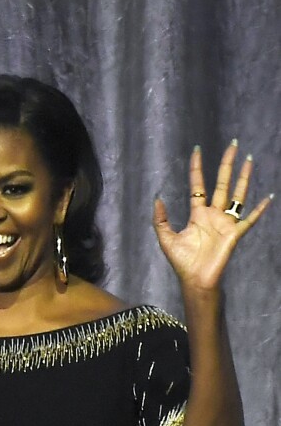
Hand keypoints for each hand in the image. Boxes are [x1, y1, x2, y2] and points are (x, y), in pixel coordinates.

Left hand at [153, 141, 272, 290]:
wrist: (194, 279)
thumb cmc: (182, 261)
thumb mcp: (165, 237)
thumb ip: (160, 218)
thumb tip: (157, 198)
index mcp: (197, 213)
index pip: (198, 185)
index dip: (197, 168)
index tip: (197, 150)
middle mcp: (213, 214)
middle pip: (221, 184)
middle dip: (226, 165)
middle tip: (232, 145)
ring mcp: (226, 223)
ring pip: (236, 195)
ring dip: (243, 179)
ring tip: (248, 160)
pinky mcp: (235, 234)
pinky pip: (249, 220)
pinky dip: (259, 210)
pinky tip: (268, 197)